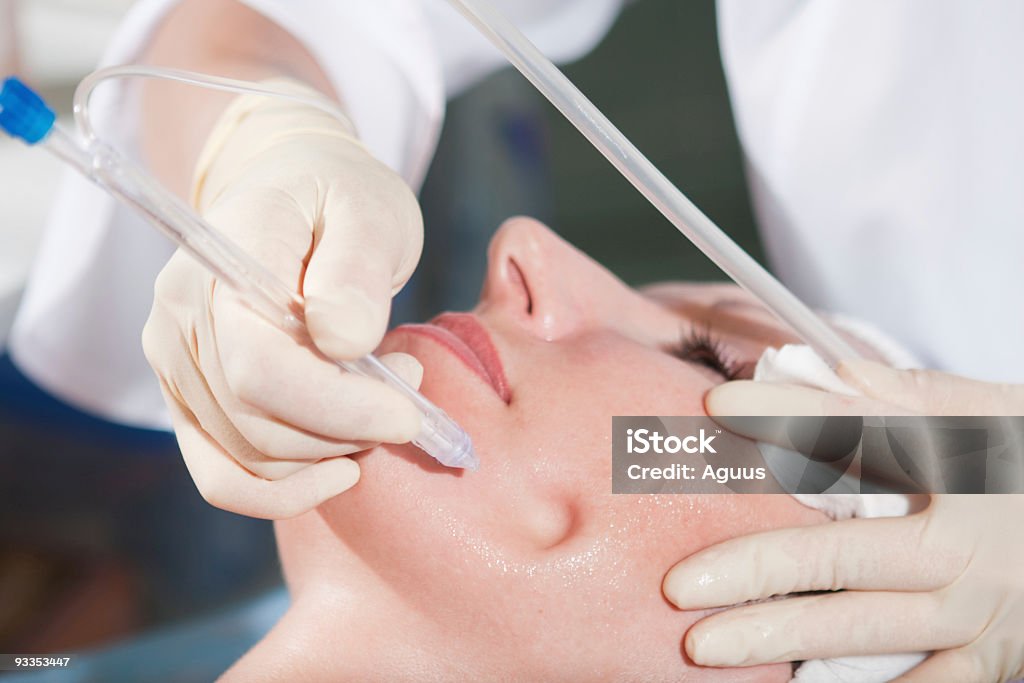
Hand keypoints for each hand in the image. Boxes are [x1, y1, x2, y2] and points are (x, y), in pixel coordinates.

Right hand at [143, 79, 424, 518]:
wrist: (294, 191)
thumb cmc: (339, 196)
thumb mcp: (371, 210)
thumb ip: (357, 269)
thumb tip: (342, 340)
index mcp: (221, 262)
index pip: (259, 367)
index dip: (339, 407)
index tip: (409, 412)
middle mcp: (180, 318)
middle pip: (258, 423)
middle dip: (349, 429)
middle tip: (409, 392)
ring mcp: (175, 365)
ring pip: (249, 459)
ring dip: (329, 453)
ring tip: (381, 404)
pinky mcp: (190, 399)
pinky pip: (224, 477)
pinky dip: (285, 491)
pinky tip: (342, 469)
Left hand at [659, 360, 1023, 679]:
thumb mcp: (988, 414)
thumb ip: (904, 395)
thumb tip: (819, 367)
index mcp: (962, 470)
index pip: (859, 435)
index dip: (786, 419)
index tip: (715, 406)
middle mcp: (965, 545)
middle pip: (842, 557)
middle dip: (755, 570)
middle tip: (678, 584)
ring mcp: (979, 610)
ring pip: (862, 629)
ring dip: (778, 639)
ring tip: (700, 646)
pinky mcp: (993, 658)